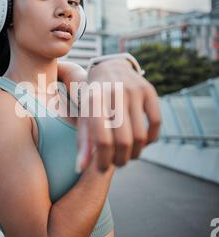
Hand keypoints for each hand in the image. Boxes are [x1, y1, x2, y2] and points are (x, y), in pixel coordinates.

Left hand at [75, 58, 161, 172]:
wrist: (109, 68)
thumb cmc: (93, 99)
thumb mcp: (84, 116)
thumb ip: (82, 142)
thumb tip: (80, 169)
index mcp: (93, 101)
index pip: (102, 140)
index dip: (103, 160)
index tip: (102, 169)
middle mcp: (114, 93)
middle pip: (123, 141)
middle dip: (120, 159)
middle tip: (117, 163)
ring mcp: (134, 90)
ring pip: (141, 135)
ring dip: (135, 152)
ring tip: (128, 155)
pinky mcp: (149, 90)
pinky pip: (156, 122)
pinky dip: (151, 138)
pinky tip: (143, 142)